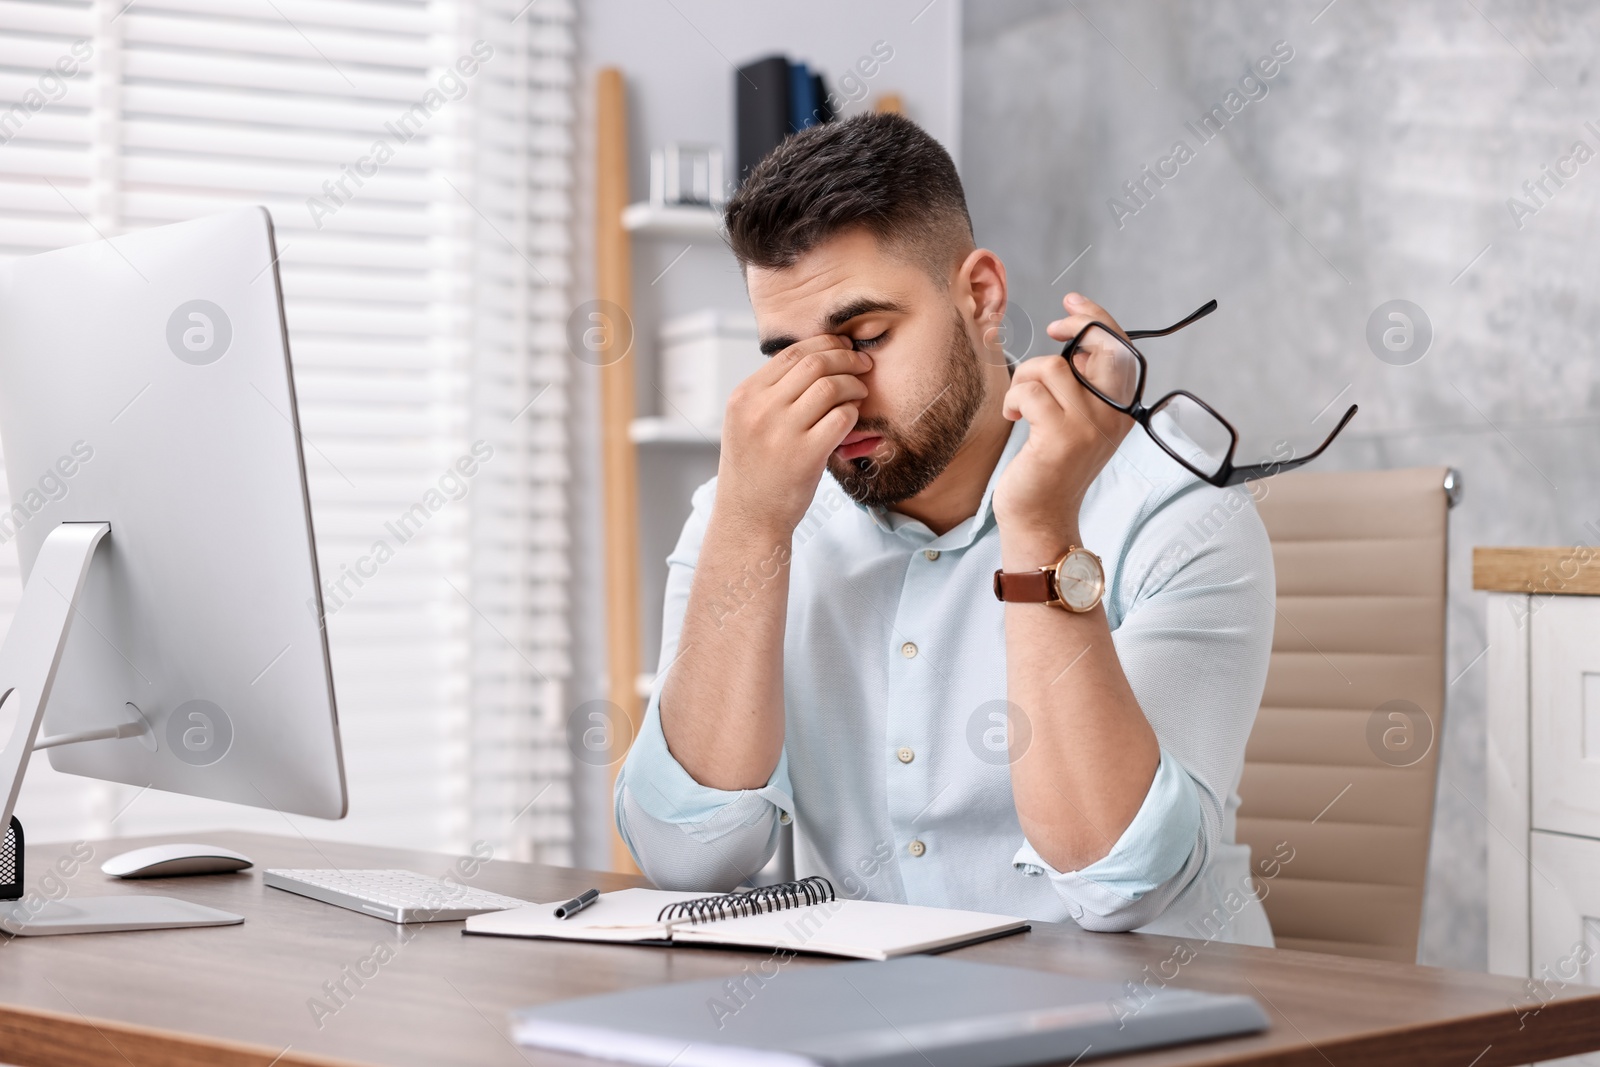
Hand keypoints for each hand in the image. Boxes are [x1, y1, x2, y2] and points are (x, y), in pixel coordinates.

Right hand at [717, 334, 870, 534]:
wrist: (748, 518)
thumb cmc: (754, 470)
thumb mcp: (746, 423)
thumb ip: (771, 393)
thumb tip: (815, 359)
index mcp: (744, 396)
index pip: (792, 353)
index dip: (825, 344)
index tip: (844, 349)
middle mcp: (760, 409)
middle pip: (815, 363)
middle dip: (847, 359)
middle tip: (863, 365)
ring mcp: (782, 432)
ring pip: (831, 386)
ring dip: (854, 385)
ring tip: (860, 393)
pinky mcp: (805, 455)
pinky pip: (841, 417)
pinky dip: (853, 413)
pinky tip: (852, 419)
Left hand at [994, 293, 1133, 555]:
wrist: (1040, 519)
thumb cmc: (1049, 468)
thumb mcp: (1076, 423)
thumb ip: (1083, 388)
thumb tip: (1074, 344)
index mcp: (1120, 412)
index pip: (1123, 350)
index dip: (1099, 319)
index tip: (1074, 304)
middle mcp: (1112, 417)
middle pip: (1103, 348)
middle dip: (1076, 326)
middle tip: (1053, 329)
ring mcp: (1089, 426)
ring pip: (1054, 366)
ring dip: (1027, 377)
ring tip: (1021, 403)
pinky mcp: (1060, 436)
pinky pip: (1031, 390)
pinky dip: (1015, 398)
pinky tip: (1015, 416)